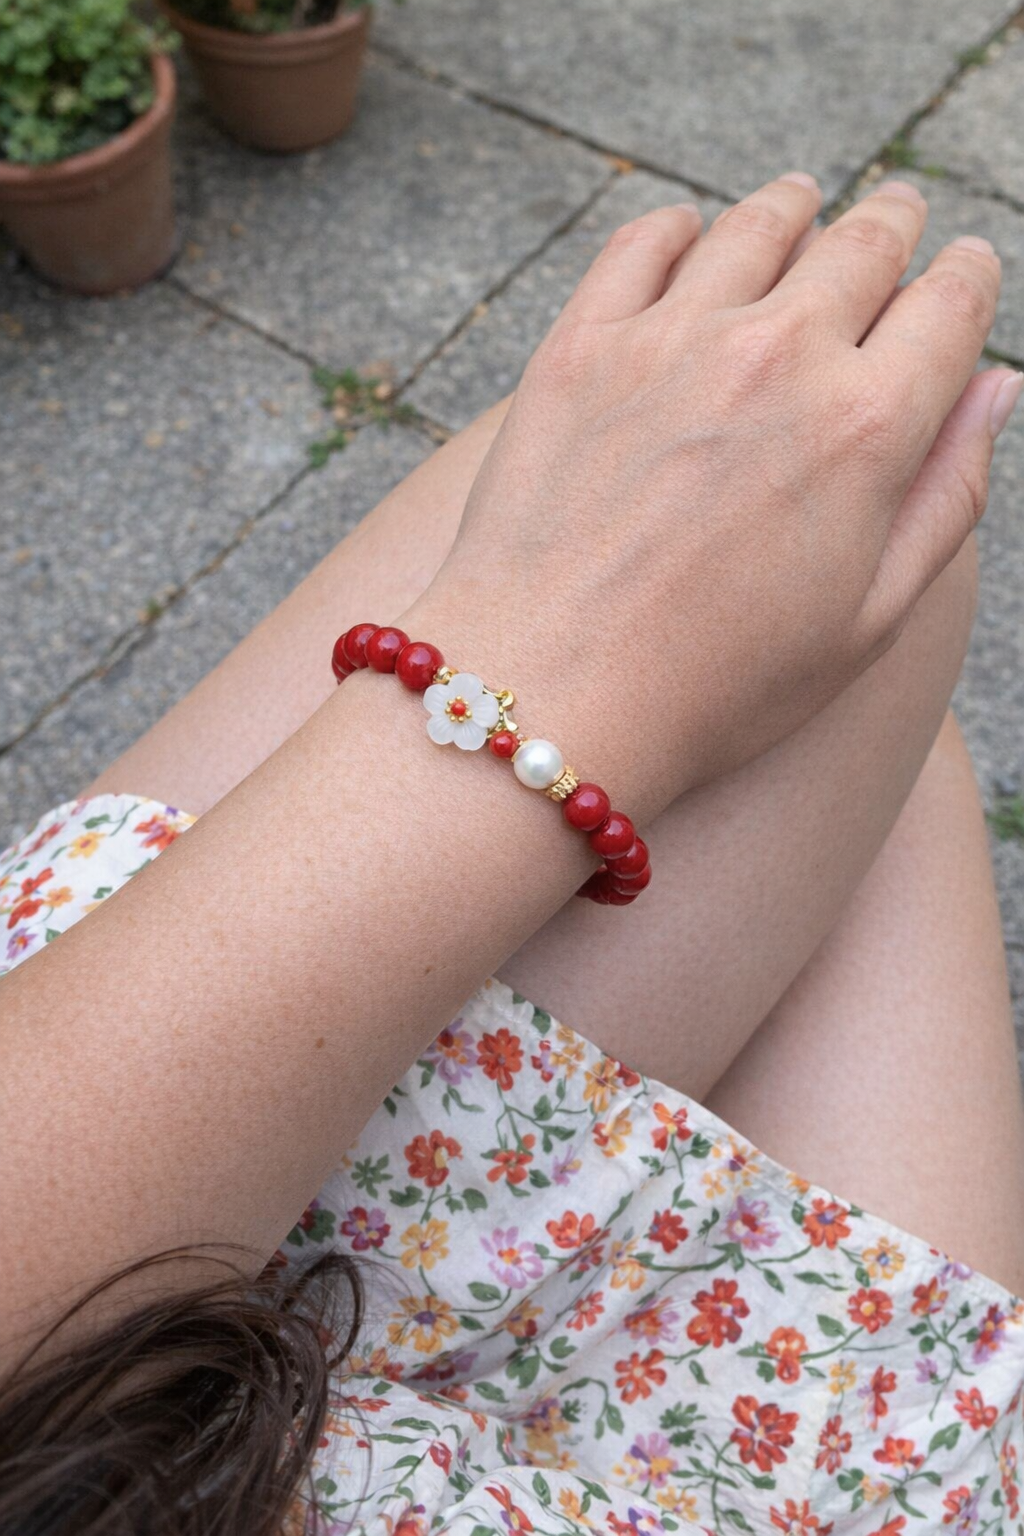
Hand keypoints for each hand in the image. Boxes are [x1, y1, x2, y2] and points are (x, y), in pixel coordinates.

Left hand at [418, 173, 1016, 814]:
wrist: (550, 695)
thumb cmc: (717, 685)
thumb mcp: (868, 621)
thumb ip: (948, 495)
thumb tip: (998, 387)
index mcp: (869, 428)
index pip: (951, 304)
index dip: (967, 278)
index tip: (963, 272)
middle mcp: (780, 358)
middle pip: (864, 245)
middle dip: (894, 223)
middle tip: (895, 217)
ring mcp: (672, 341)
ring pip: (758, 225)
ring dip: (794, 208)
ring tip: (801, 204)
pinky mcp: (581, 346)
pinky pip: (642, 243)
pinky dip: (679, 227)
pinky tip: (689, 236)